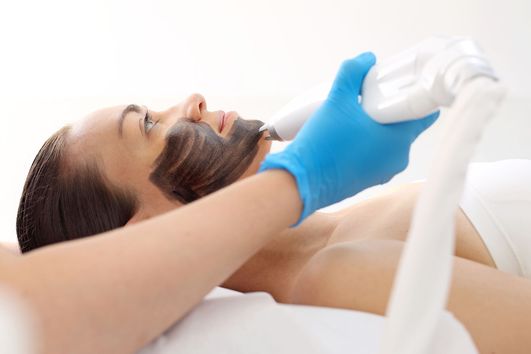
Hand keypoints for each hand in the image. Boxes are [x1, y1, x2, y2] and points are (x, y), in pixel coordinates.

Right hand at [259, 52, 438, 224]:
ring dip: (375, 127)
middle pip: (404, 125)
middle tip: (368, 98)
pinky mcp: (368, 180)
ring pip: (388, 141)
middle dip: (389, 110)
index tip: (401, 87)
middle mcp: (398, 159)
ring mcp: (383, 172)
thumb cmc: (322, 145)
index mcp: (399, 139)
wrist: (301, 182)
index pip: (426, 114)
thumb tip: (366, 59)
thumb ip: (352, 74)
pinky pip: (375, 155)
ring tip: (352, 118)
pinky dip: (366, 143)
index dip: (415, 96)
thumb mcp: (336, 100)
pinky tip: (345, 136)